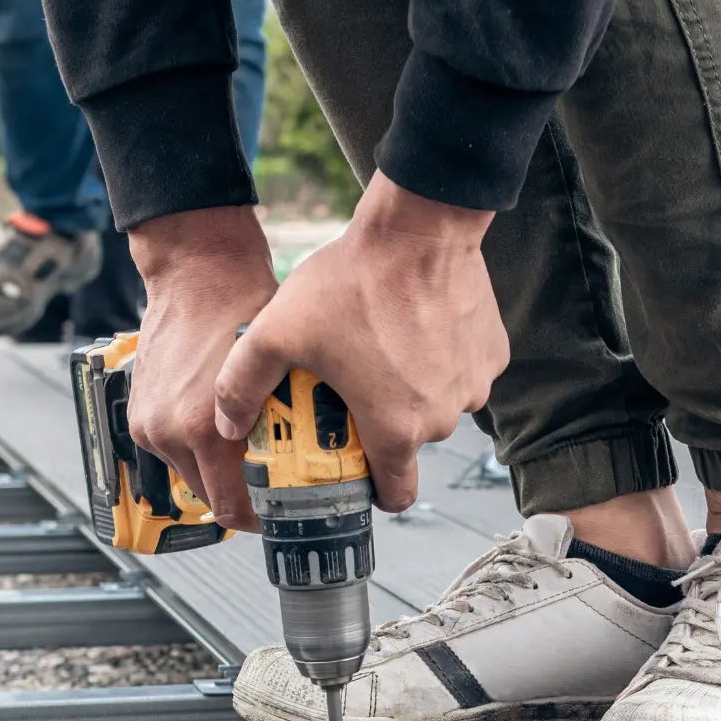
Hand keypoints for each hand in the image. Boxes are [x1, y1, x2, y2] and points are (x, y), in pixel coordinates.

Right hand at [125, 205, 278, 531]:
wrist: (196, 273)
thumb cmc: (240, 307)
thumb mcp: (277, 376)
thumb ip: (281, 429)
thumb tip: (308, 467)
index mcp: (202, 430)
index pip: (230, 507)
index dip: (258, 518)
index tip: (276, 515)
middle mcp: (168, 434)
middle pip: (209, 497)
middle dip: (239, 493)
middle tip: (271, 484)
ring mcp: (149, 426)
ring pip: (190, 474)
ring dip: (216, 469)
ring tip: (246, 450)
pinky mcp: (139, 416)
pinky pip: (172, 451)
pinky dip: (195, 448)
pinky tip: (219, 427)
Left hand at [214, 172, 507, 513]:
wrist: (420, 224)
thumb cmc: (352, 282)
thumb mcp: (276, 333)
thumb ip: (240, 386)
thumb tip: (227, 427)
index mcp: (396, 430)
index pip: (395, 496)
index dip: (373, 491)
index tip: (355, 472)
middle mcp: (442, 418)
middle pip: (411, 445)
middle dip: (385, 426)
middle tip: (354, 390)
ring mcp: (473, 385)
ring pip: (437, 407)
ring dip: (413, 392)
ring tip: (383, 351)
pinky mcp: (492, 354)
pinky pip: (461, 372)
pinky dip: (441, 361)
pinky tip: (415, 330)